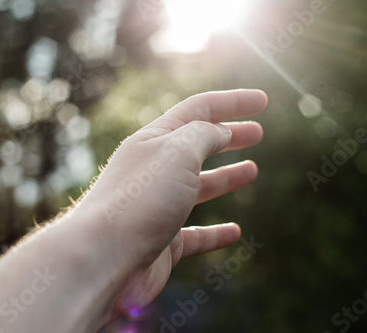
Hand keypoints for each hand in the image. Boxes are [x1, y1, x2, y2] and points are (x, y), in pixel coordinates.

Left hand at [83, 89, 267, 323]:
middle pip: (198, 146)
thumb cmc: (140, 199)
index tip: (263, 101)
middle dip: (230, 136)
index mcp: (155, 140)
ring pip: (198, 187)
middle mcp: (155, 171)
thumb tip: (222, 132)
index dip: (233, 102)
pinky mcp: (162, 243)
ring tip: (252, 170)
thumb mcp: (178, 151)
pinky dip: (216, 232)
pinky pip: (195, 234)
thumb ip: (204, 135)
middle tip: (258, 133)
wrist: (103, 258)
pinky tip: (235, 232)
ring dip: (226, 177)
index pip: (199, 110)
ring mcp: (158, 207)